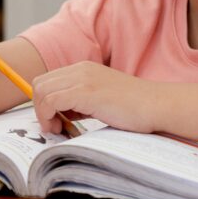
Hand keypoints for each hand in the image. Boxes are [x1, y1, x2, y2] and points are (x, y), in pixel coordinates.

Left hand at [31, 61, 159, 134]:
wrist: (157, 105)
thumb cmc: (134, 108)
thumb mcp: (101, 100)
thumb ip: (80, 103)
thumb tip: (59, 116)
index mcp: (83, 69)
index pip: (48, 80)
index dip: (44, 102)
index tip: (54, 121)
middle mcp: (80, 69)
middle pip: (39, 84)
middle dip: (40, 108)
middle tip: (54, 127)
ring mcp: (82, 79)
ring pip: (41, 92)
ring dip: (44, 114)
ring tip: (59, 130)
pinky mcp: (85, 92)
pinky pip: (51, 101)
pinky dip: (49, 116)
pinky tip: (63, 128)